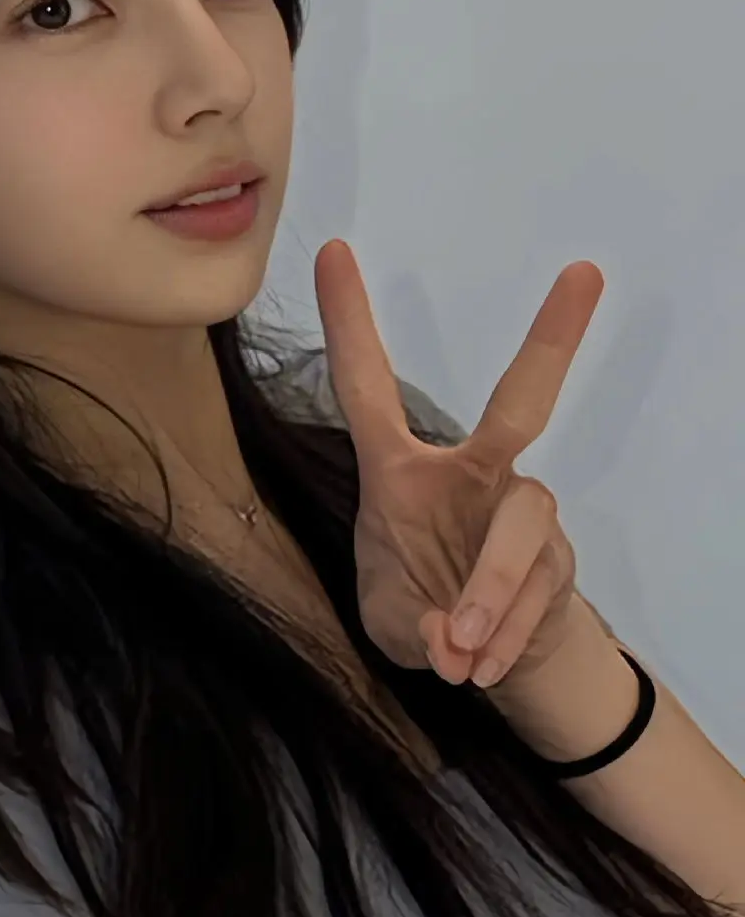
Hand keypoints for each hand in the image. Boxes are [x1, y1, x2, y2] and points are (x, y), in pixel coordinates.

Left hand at [314, 239, 602, 692]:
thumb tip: (448, 640)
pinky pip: (535, 591)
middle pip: (520, 402)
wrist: (488, 658)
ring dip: (489, 593)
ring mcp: (521, 511)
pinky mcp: (557, 557)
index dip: (348, 320)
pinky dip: (504, 635)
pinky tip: (482, 666)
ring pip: (522, 527)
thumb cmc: (422, 611)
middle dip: (552, 338)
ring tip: (460, 650)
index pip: (366, 384)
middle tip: (586, 274)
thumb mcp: (391, 626)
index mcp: (398, 470)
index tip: (330, 250)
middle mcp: (469, 474)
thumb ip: (409, 628)